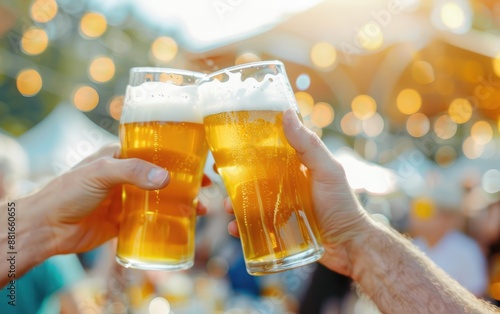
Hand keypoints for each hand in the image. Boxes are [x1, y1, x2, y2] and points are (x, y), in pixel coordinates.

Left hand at [43, 144, 208, 255]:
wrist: (47, 228)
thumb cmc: (68, 192)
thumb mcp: (100, 172)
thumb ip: (132, 172)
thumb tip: (166, 178)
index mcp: (120, 157)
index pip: (154, 151)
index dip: (177, 155)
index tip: (198, 160)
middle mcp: (126, 177)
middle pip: (163, 175)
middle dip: (186, 180)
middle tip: (207, 185)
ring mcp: (126, 200)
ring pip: (161, 198)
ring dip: (182, 202)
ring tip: (201, 209)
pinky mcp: (125, 222)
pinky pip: (151, 220)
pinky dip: (168, 222)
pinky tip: (183, 225)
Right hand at [224, 109, 368, 276]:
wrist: (349, 247)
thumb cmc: (342, 205)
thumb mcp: (327, 171)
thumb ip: (308, 145)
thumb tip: (286, 112)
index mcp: (295, 167)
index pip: (267, 151)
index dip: (247, 147)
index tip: (228, 144)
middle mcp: (285, 184)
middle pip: (253, 176)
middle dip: (234, 176)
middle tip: (219, 176)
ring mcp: (280, 207)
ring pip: (249, 201)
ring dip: (234, 202)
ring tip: (227, 207)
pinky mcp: (277, 229)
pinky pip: (253, 226)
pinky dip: (241, 226)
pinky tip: (234, 228)